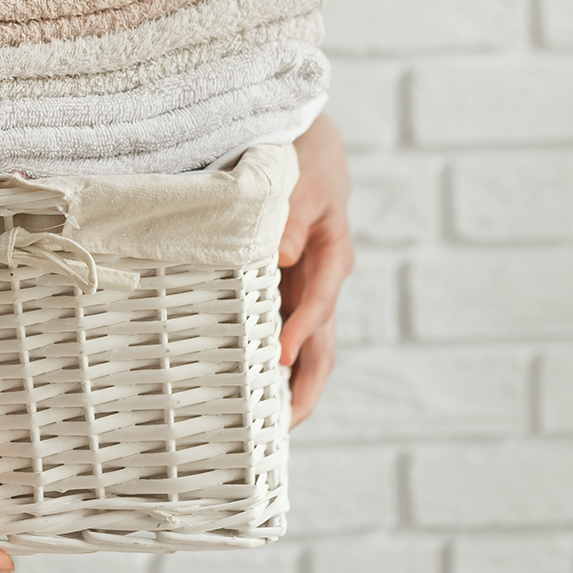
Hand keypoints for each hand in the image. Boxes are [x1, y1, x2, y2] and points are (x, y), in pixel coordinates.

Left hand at [279, 114, 353, 427]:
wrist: (301, 142)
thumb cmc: (302, 158)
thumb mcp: (303, 179)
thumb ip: (295, 215)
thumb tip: (284, 255)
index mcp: (331, 256)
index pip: (318, 304)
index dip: (300, 334)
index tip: (277, 359)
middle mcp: (320, 283)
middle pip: (319, 348)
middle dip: (302, 391)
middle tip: (277, 431)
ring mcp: (303, 292)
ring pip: (302, 350)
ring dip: (285, 388)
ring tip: (258, 429)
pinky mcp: (283, 292)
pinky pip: (278, 334)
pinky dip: (265, 363)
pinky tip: (240, 387)